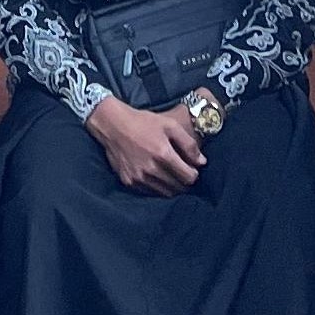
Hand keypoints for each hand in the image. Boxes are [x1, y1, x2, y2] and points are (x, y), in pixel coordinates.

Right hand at [88, 95, 206, 196]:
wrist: (112, 125)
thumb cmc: (143, 122)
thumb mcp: (169, 125)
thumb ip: (188, 144)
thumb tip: (202, 162)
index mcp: (163, 154)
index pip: (188, 177)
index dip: (194, 175)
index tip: (192, 169)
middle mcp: (151, 169)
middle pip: (178, 187)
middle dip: (184, 182)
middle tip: (183, 173)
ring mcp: (138, 177)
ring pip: (164, 193)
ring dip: (172, 188)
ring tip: (172, 177)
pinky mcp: (129, 182)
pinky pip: (149, 192)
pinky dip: (157, 188)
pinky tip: (157, 177)